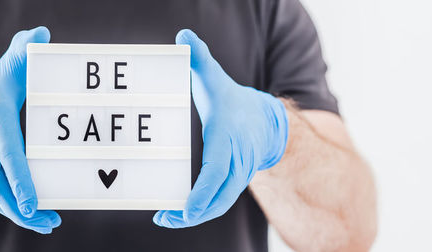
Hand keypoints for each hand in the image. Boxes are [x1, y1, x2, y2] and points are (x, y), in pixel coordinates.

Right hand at [0, 27, 60, 233]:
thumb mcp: (5, 71)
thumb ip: (22, 53)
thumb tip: (42, 36)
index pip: (7, 155)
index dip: (19, 180)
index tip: (32, 202)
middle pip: (0, 185)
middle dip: (21, 207)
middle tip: (47, 220)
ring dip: (21, 216)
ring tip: (47, 224)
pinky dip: (14, 212)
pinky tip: (36, 220)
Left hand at [154, 29, 288, 227]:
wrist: (265, 121)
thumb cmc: (232, 100)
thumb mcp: (216, 78)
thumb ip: (199, 58)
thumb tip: (184, 36)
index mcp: (229, 137)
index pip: (218, 169)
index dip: (203, 191)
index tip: (187, 208)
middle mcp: (237, 161)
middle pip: (219, 195)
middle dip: (195, 212)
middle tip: (167, 219)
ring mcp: (237, 175)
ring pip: (219, 203)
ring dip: (193, 216)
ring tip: (166, 220)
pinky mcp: (233, 184)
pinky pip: (218, 202)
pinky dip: (199, 212)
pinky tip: (176, 216)